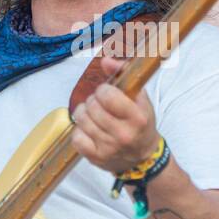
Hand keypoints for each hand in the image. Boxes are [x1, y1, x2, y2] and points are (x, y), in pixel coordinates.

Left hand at [70, 54, 160, 174]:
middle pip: (92, 107)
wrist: (143, 157)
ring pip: (81, 120)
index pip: (108, 96)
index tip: (107, 92)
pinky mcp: (95, 158)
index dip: (103, 90)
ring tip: (93, 114)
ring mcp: (108, 148)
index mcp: (137, 118)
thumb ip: (123, 75)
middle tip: (100, 104)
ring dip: (84, 113)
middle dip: (93, 101)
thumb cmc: (141, 124)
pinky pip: (76, 137)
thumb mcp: (140, 98)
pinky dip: (80, 130)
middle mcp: (123, 135)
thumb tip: (105, 60)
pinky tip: (89, 129)